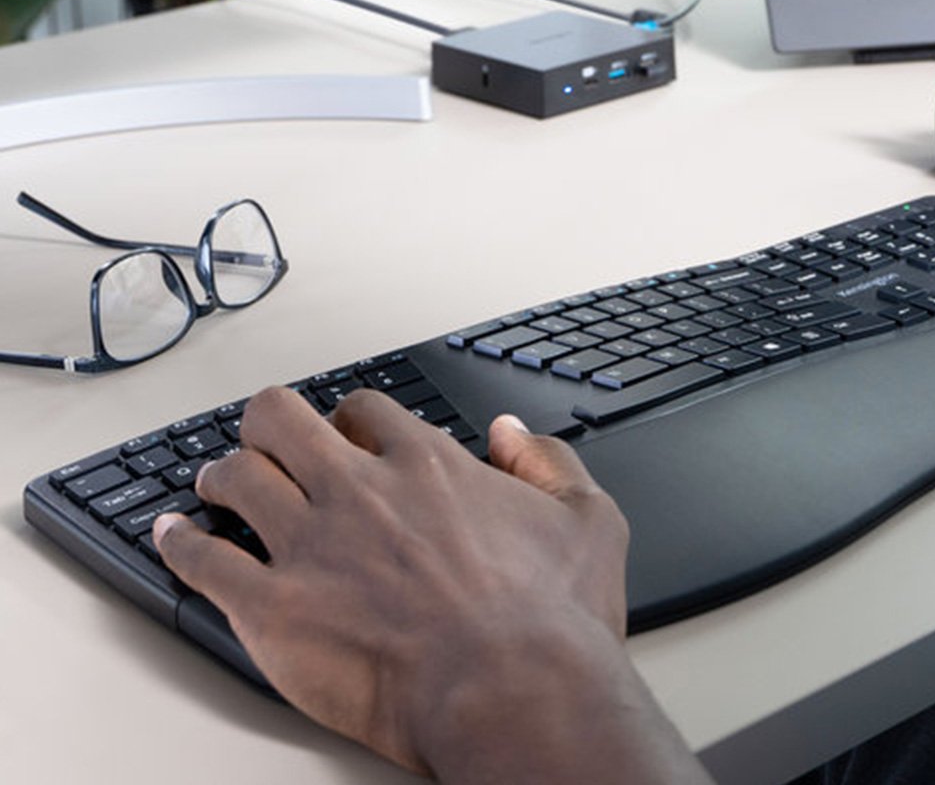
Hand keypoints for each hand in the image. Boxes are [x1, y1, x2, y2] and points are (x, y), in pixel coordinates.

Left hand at [153, 388, 708, 784]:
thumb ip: (548, 461)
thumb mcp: (588, 519)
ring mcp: (313, 546)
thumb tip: (510, 433)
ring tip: (213, 482)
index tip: (345, 434)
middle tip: (262, 437)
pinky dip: (182, 544)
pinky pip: (205, 562)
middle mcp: (361, 491)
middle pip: (281, 420)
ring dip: (220, 474)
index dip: (348, 418)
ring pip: (237, 478)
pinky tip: (175, 537)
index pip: (364, 410)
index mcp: (426, 466)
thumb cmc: (552, 622)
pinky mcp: (277, 610)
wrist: (516, 695)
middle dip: (266, 421)